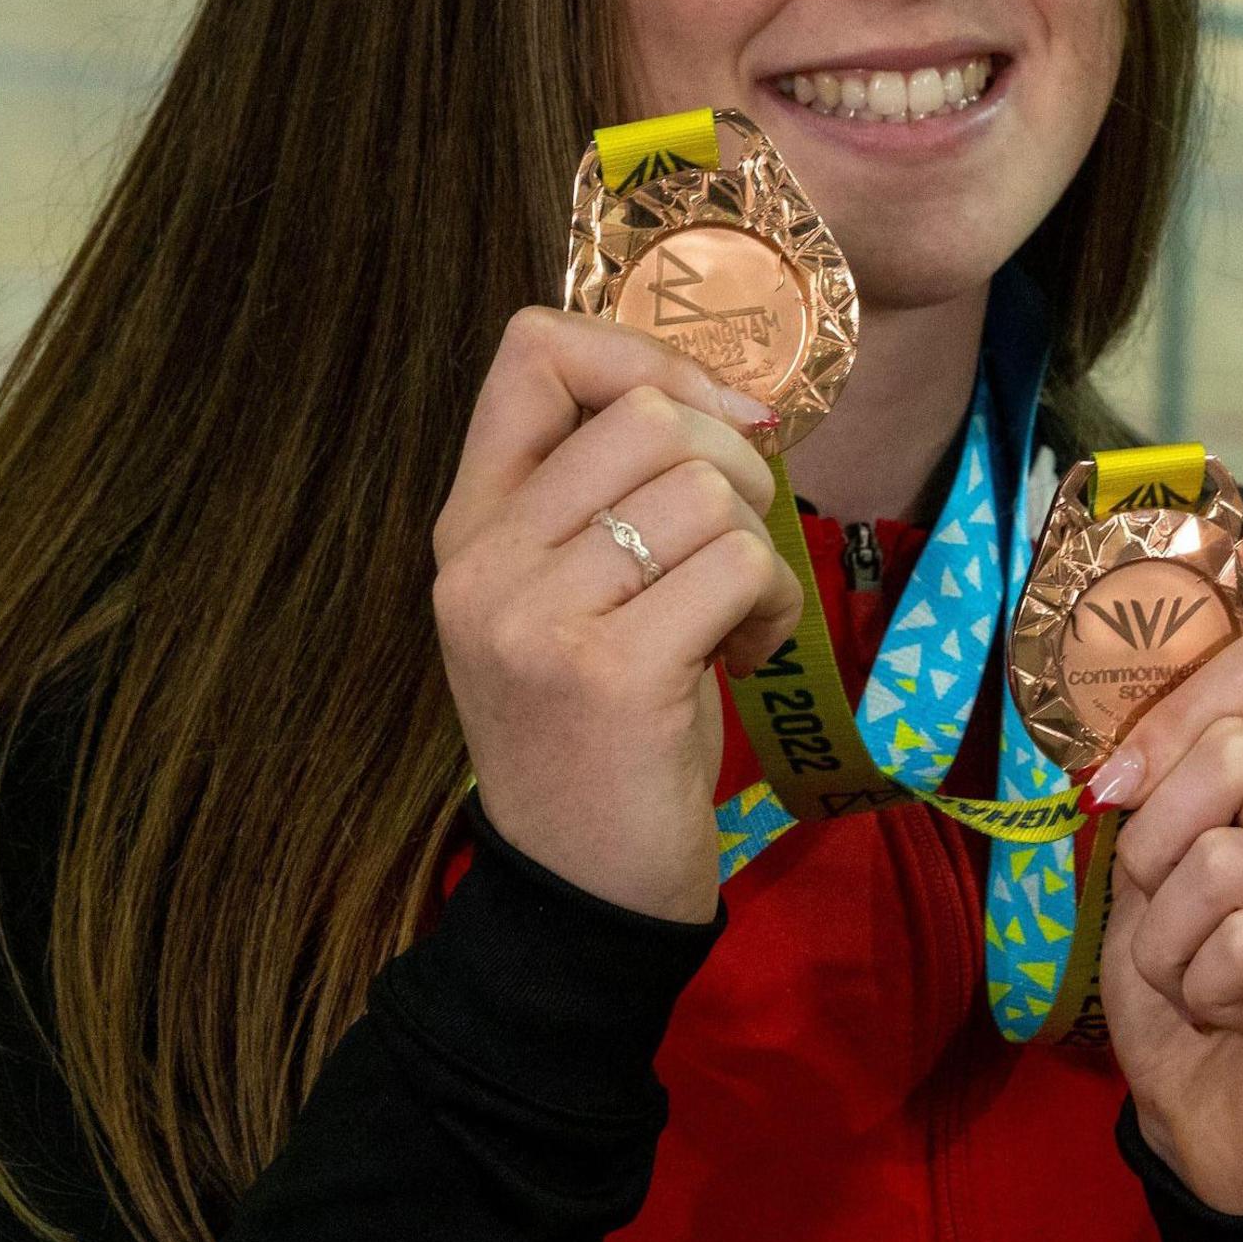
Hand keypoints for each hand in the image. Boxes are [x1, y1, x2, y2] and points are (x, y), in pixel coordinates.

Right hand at [429, 308, 802, 922]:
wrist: (580, 889)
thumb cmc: (604, 732)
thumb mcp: (574, 598)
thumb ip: (607, 496)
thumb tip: (726, 402)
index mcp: (469, 526)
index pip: (534, 352)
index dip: (646, 357)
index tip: (713, 422)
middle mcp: (484, 561)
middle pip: (648, 413)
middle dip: (733, 468)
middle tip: (734, 553)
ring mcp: (537, 617)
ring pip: (705, 489)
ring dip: (759, 552)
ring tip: (734, 622)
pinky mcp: (611, 671)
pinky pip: (740, 565)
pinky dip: (773, 606)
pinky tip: (743, 659)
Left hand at [1091, 624, 1242, 1216]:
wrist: (1215, 1137)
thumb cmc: (1185, 1000)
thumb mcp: (1149, 877)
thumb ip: (1157, 793)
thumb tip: (1121, 763)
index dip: (1177, 707)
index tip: (1121, 788)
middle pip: (1240, 754)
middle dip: (1155, 846)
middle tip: (1171, 922)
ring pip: (1227, 859)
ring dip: (1173, 943)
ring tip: (1209, 985)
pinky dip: (1209, 989)